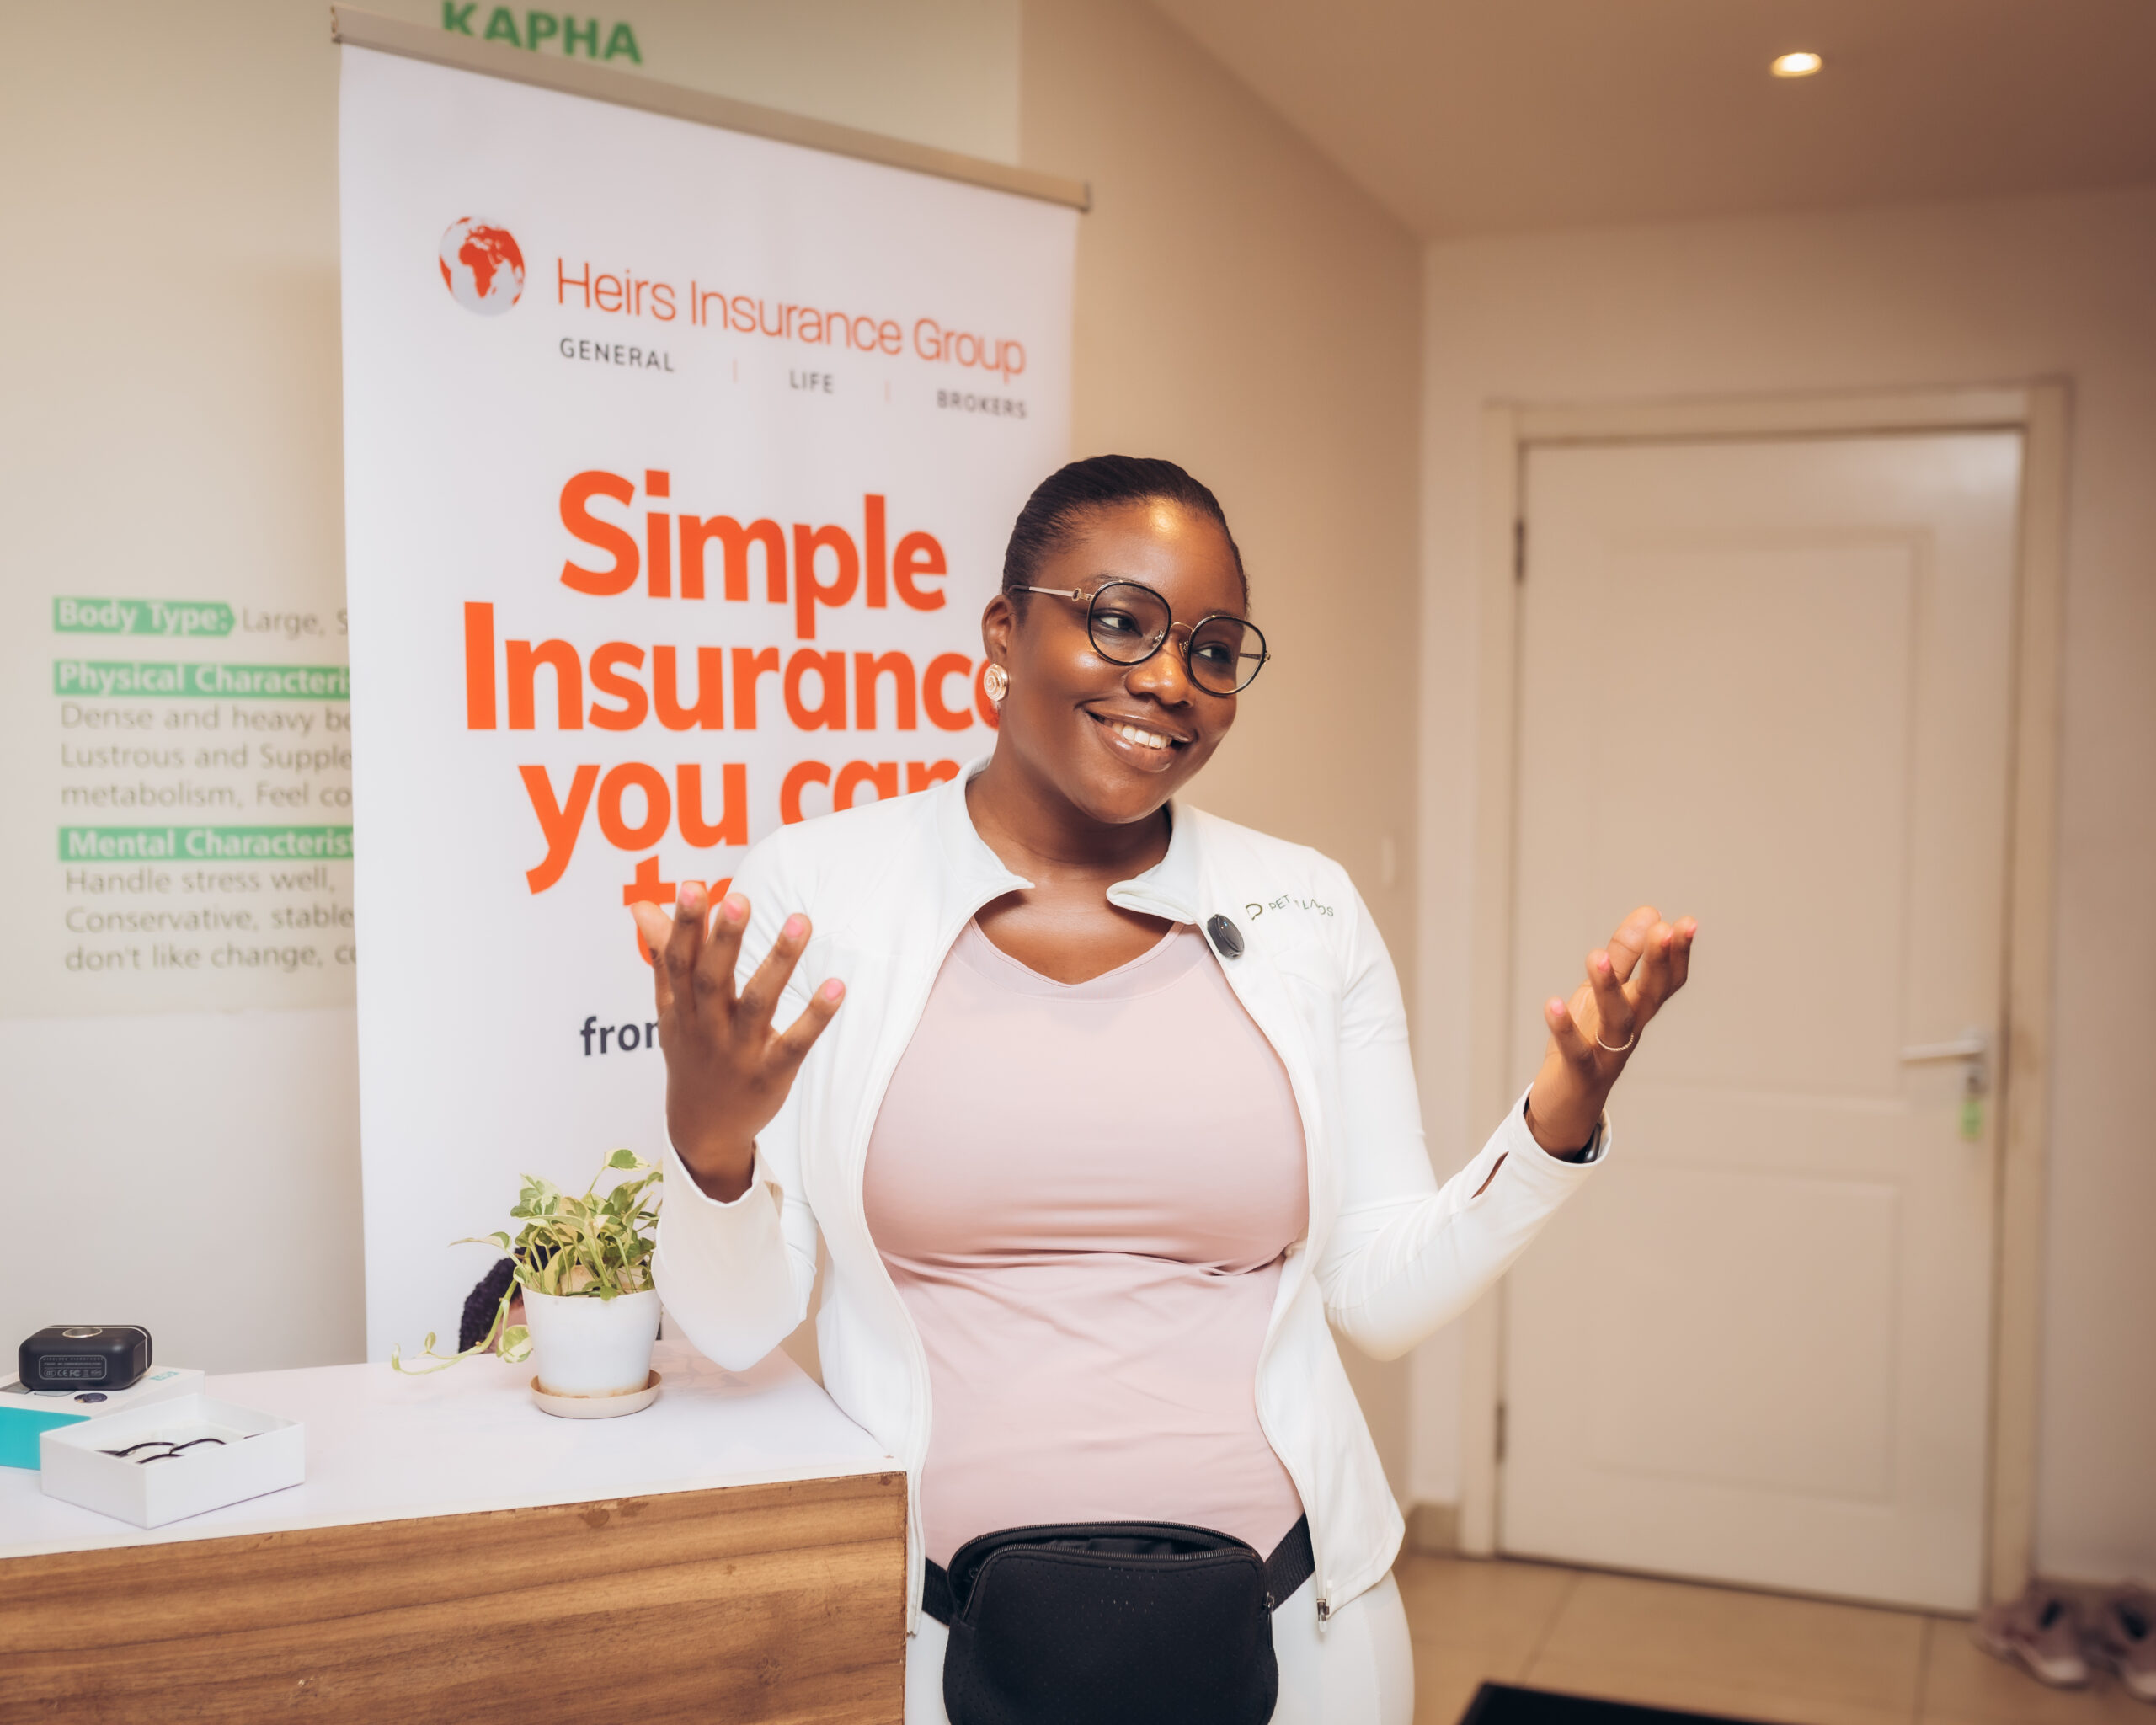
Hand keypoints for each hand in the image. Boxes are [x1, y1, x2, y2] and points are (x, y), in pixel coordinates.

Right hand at [628, 883, 843, 1202]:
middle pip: (713, 979)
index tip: (692, 886)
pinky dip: (815, 1016)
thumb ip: (662, 955)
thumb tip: (641, 906)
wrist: (703, 1128)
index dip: (684, 925)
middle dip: (724, 938)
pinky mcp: (772, 1072)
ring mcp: (739, 1051)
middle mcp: (707, 1026)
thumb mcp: (670, 1007)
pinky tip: (836, 986)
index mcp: (681, 1006)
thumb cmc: (691, 1051)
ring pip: (758, 1004)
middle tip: (738, 898)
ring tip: (800, 921)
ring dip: (779, 962)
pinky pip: (795, 1043)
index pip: (679, 960)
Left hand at [1524, 905, 1695, 1156]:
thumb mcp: (1605, 992)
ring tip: (1597, 956)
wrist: (1569, 1105)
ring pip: (1616, 1020)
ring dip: (1609, 988)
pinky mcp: (1581, 1073)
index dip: (1678, 954)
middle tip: (1665, 930)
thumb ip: (1626, 955)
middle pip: (1650, 996)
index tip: (1687, 922)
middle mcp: (1630, 1030)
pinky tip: (1552, 1004)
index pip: (1667, 980)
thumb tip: (1651, 913)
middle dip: (1659, 963)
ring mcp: (1608, 1054)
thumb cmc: (1590, 1042)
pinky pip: (1576, 1051)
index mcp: (1638, 1009)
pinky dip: (1565, 1029)